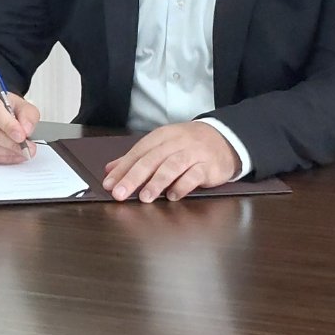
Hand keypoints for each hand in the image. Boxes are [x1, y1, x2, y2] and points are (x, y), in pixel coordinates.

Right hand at [0, 88, 38, 163]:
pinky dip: (2, 158)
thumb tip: (27, 130)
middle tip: (28, 148)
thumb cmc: (1, 107)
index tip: (22, 136)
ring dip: (9, 152)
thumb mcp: (19, 103)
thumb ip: (27, 114)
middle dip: (12, 143)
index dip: (8, 126)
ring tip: (23, 152)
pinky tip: (13, 155)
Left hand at [102, 121, 239, 201]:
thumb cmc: (188, 145)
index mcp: (161, 136)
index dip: (122, 169)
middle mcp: (176, 142)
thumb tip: (110, 170)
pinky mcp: (209, 166)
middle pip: (152, 159)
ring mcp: (194, 153)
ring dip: (157, 182)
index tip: (109, 185)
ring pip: (172, 166)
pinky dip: (182, 186)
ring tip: (144, 197)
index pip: (138, 153)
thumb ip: (137, 159)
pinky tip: (172, 196)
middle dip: (134, 177)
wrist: (225, 139)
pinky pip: (194, 175)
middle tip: (120, 194)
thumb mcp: (162, 146)